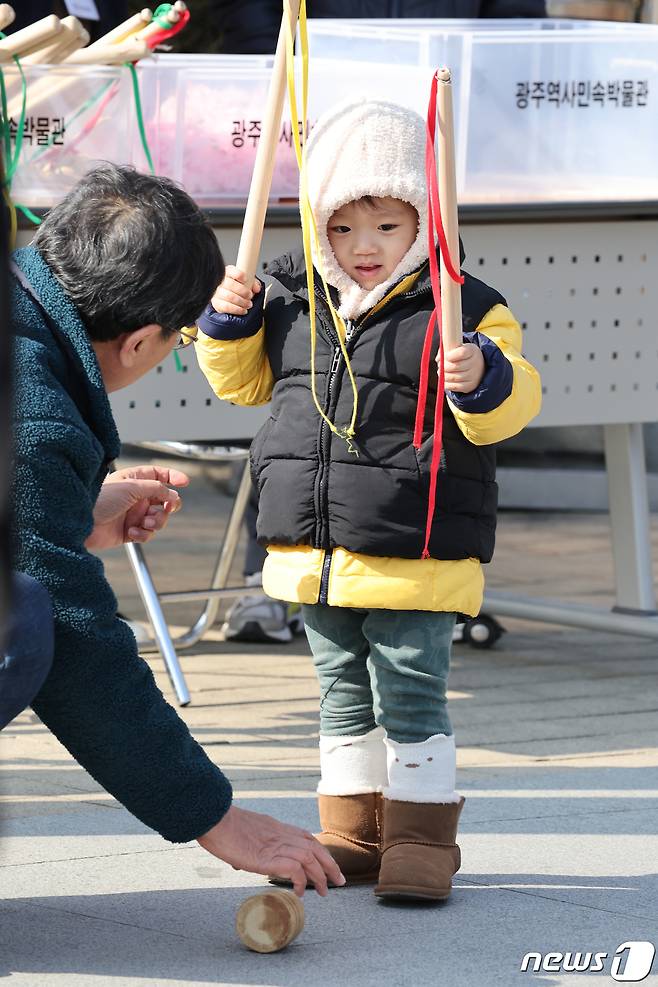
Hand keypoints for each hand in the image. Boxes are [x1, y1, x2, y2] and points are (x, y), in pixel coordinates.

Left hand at [85, 465, 189, 550]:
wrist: (81, 524)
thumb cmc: (100, 500)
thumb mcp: (131, 487)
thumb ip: (156, 488)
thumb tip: (173, 494)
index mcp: (134, 481)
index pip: (158, 475)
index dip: (173, 477)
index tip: (185, 482)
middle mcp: (135, 497)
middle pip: (164, 500)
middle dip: (168, 506)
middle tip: (166, 509)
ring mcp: (132, 514)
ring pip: (158, 519)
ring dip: (156, 522)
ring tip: (145, 523)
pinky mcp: (129, 532)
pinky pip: (147, 534)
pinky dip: (144, 534)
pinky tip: (132, 532)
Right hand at [198, 805, 345, 897]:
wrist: (214, 818)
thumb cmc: (221, 826)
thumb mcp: (241, 833)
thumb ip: (246, 844)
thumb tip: (238, 860)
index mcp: (276, 827)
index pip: (305, 837)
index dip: (320, 851)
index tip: (327, 864)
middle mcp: (280, 834)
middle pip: (314, 847)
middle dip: (329, 864)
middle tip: (338, 881)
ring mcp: (275, 845)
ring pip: (310, 857)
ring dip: (320, 875)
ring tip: (324, 891)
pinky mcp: (268, 858)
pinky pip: (295, 869)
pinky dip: (301, 880)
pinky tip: (299, 892)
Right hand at [211, 265, 261, 315]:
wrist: (229, 300)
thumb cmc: (238, 289)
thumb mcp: (247, 283)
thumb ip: (253, 283)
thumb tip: (257, 287)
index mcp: (228, 273)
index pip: (230, 270)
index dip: (238, 274)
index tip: (245, 279)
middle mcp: (220, 282)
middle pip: (230, 284)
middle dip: (243, 291)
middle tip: (250, 295)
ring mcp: (217, 293)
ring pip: (229, 296)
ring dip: (241, 301)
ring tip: (248, 304)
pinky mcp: (216, 303)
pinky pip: (226, 306)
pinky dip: (237, 309)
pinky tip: (243, 310)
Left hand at [443, 342, 485, 393]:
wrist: (475, 366)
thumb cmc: (460, 355)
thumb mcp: (456, 347)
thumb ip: (447, 346)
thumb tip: (438, 357)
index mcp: (472, 350)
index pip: (461, 353)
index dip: (448, 356)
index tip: (442, 357)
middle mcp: (475, 363)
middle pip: (455, 366)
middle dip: (443, 366)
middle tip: (439, 365)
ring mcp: (474, 375)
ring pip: (453, 377)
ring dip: (443, 375)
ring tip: (441, 372)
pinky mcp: (470, 385)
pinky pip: (455, 386)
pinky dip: (446, 384)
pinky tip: (444, 380)